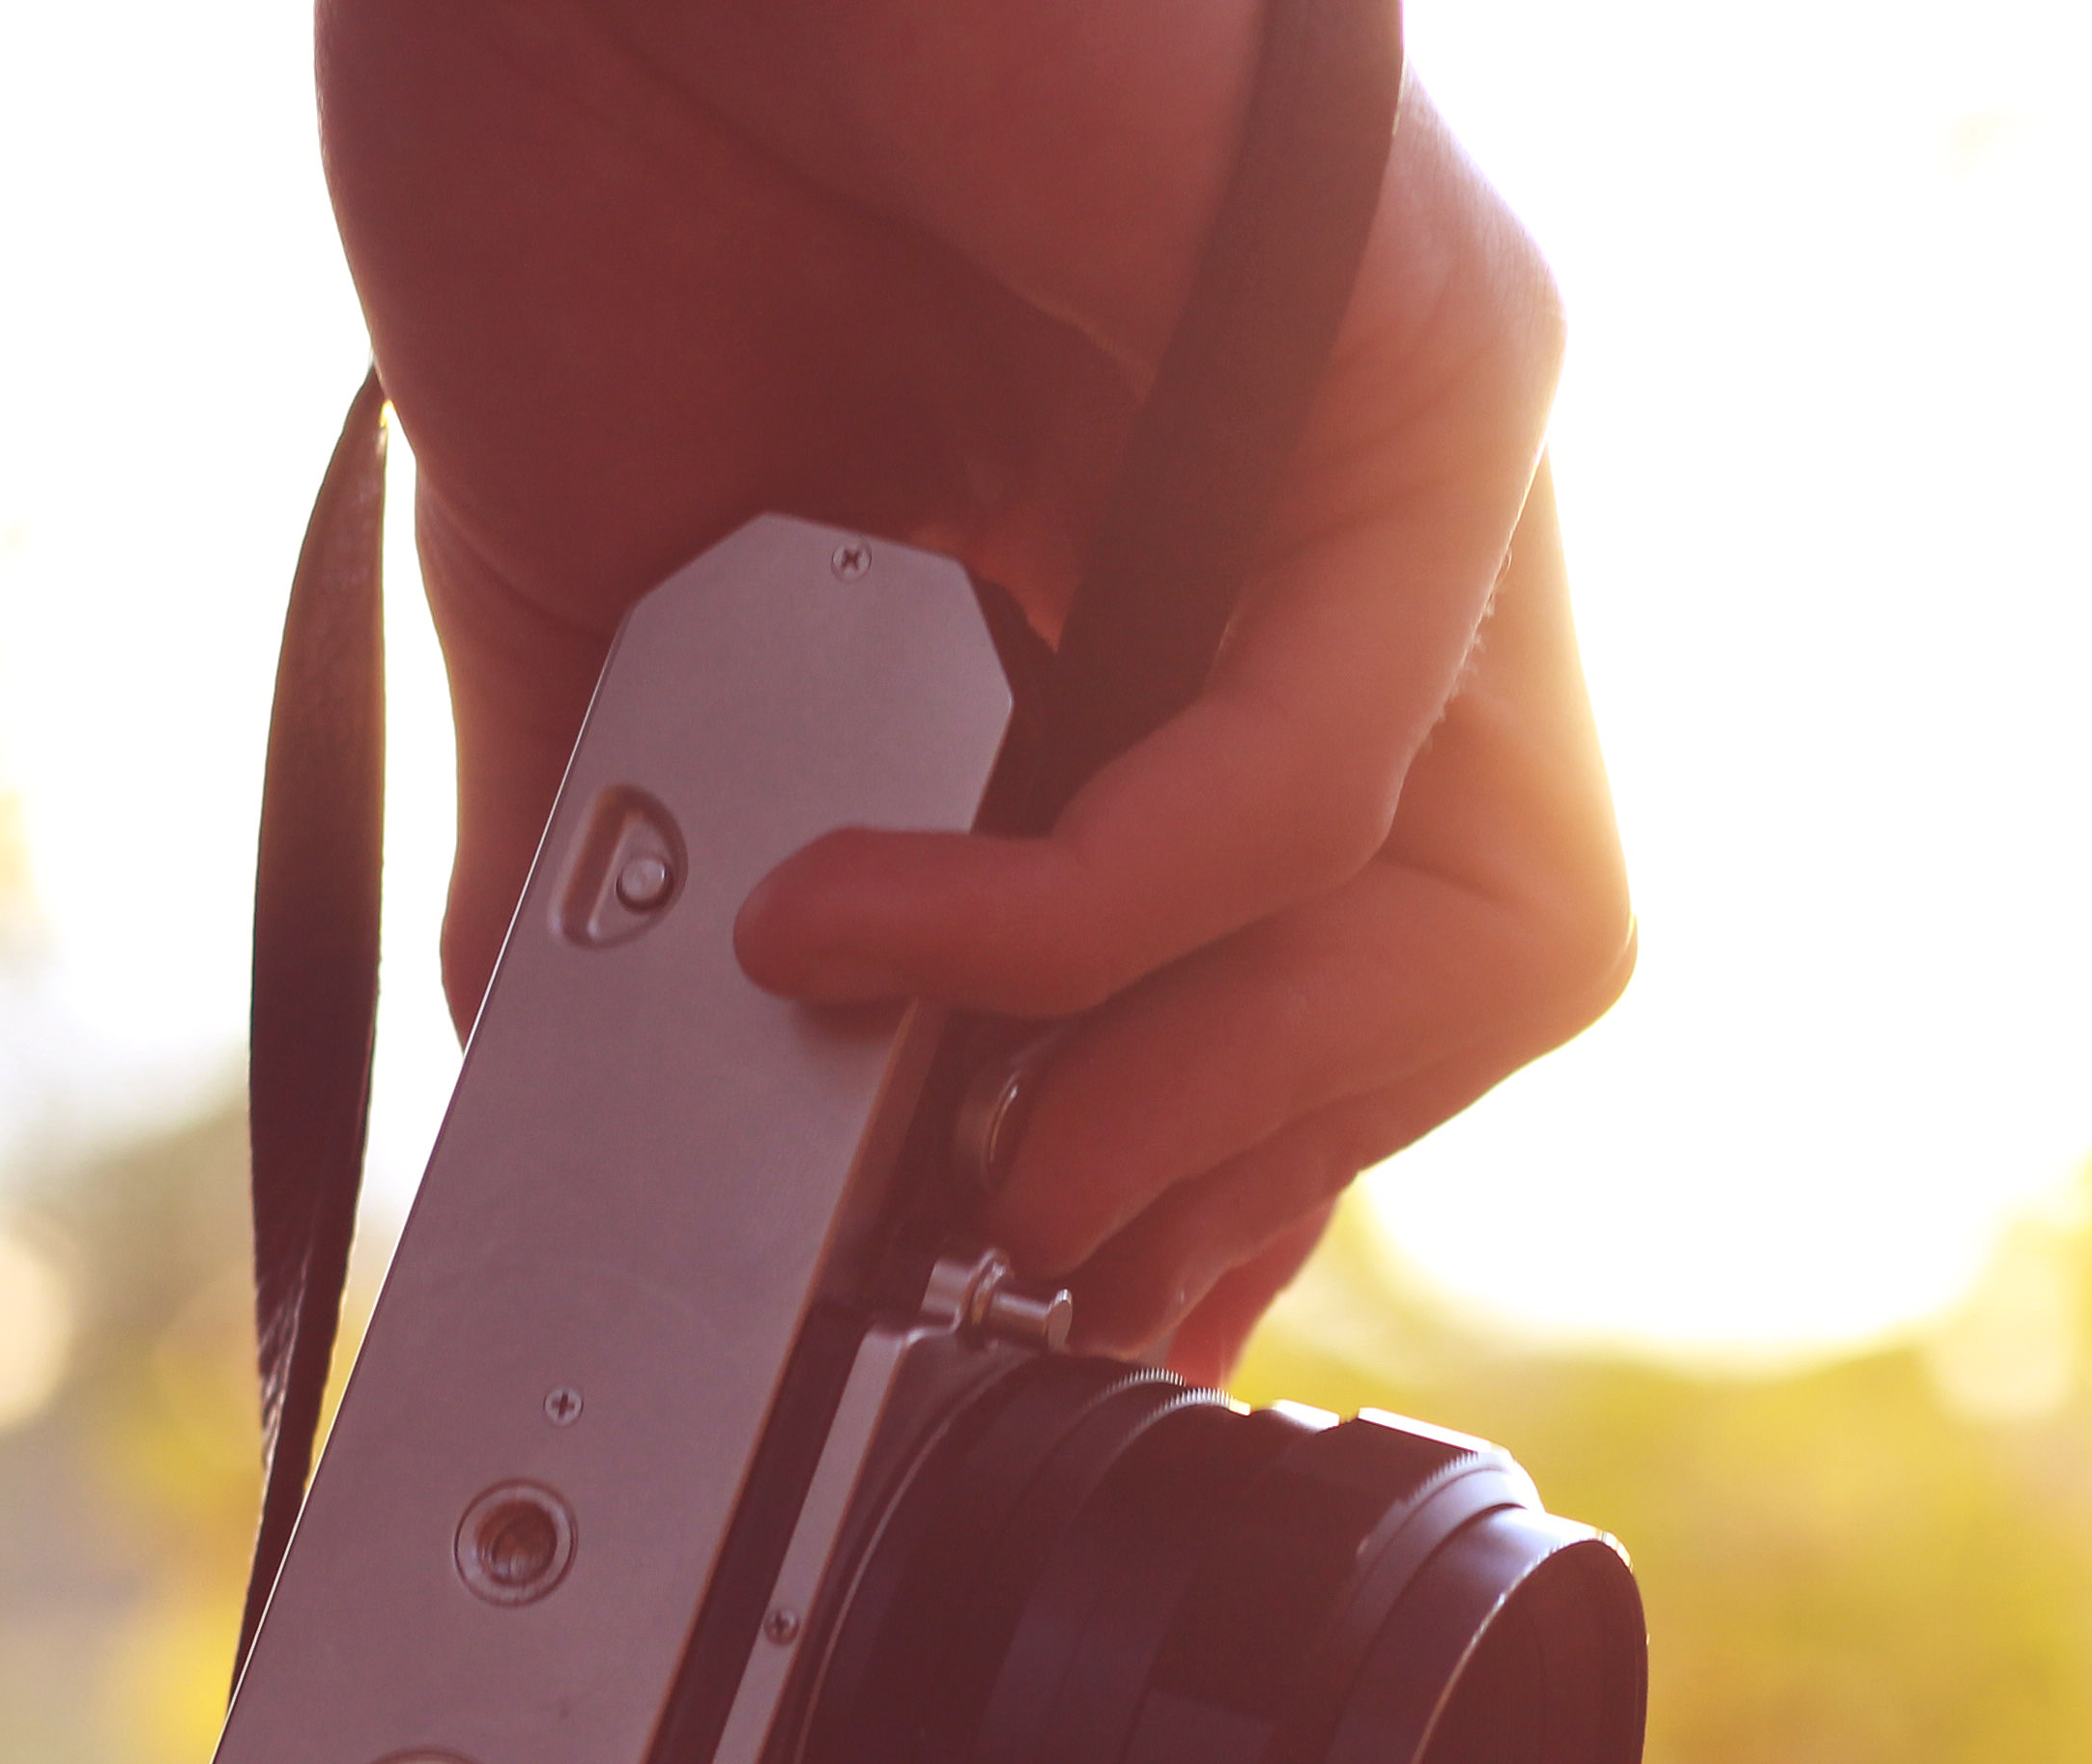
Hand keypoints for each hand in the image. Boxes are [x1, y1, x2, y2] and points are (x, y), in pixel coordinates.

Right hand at [319, 0, 1632, 1380]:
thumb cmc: (585, 127)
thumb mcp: (601, 594)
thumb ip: (650, 851)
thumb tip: (601, 1094)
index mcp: (1193, 580)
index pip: (1334, 962)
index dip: (1220, 1176)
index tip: (1033, 1308)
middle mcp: (1353, 525)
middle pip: (1480, 979)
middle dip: (1252, 1180)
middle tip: (1012, 1266)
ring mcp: (1414, 447)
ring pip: (1506, 923)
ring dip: (1228, 1109)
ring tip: (984, 1175)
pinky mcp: (1415, 358)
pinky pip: (1324, 769)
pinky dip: (1093, 924)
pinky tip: (872, 930)